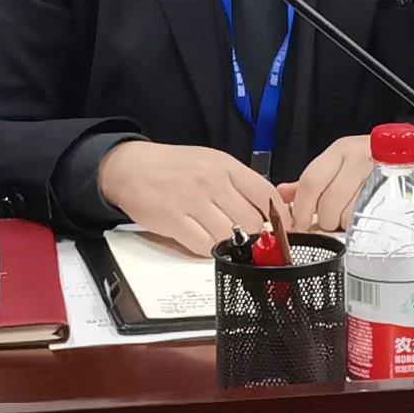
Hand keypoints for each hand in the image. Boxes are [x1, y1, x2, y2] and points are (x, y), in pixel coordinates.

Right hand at [98, 141, 287, 255]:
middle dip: (254, 235)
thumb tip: (266, 207)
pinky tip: (204, 242)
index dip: (279, 217)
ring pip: (230, 237)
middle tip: (248, 238)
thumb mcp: (211, 161)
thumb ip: (237, 182)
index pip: (266, 194)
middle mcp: (212, 182)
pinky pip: (204, 246)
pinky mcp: (175, 221)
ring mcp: (193, 202)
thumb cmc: (173, 166)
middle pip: (251, 221)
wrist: (131, 167)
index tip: (282, 229)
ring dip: (231, 245)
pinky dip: (208, 250)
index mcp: (226, 166)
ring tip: (224, 240)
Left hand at [282, 135, 413, 232]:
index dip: (301, 209)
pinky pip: (373, 216)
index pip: (311, 181)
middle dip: (326, 222)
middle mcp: (357, 157)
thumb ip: (311, 182)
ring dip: (346, 225)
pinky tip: (366, 222)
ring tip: (351, 220)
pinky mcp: (397, 188)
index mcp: (338, 151)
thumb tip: (282, 195)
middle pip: (329, 202)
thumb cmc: (373, 163)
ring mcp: (379, 172)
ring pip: (350, 212)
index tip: (299, 226)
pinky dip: (365, 225)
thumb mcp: (340, 165)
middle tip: (331, 224)